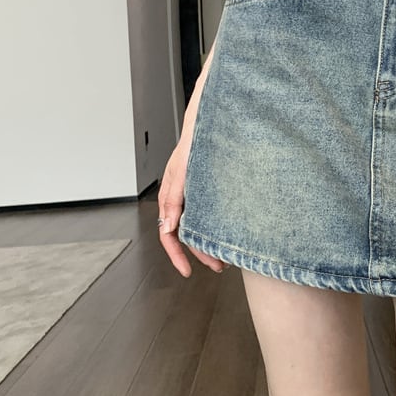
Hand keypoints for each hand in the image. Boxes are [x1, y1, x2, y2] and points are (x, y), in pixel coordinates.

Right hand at [157, 141, 229, 276]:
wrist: (208, 124)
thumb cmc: (193, 144)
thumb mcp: (182, 173)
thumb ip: (173, 200)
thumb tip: (168, 228)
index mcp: (169, 199)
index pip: (168, 236)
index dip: (177, 256)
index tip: (188, 271)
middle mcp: (180, 200)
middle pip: (187, 236)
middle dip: (201, 255)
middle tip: (219, 266)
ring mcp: (193, 196)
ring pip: (198, 228)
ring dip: (209, 244)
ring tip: (226, 255)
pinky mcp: (205, 192)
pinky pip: (206, 216)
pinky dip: (214, 229)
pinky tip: (226, 233)